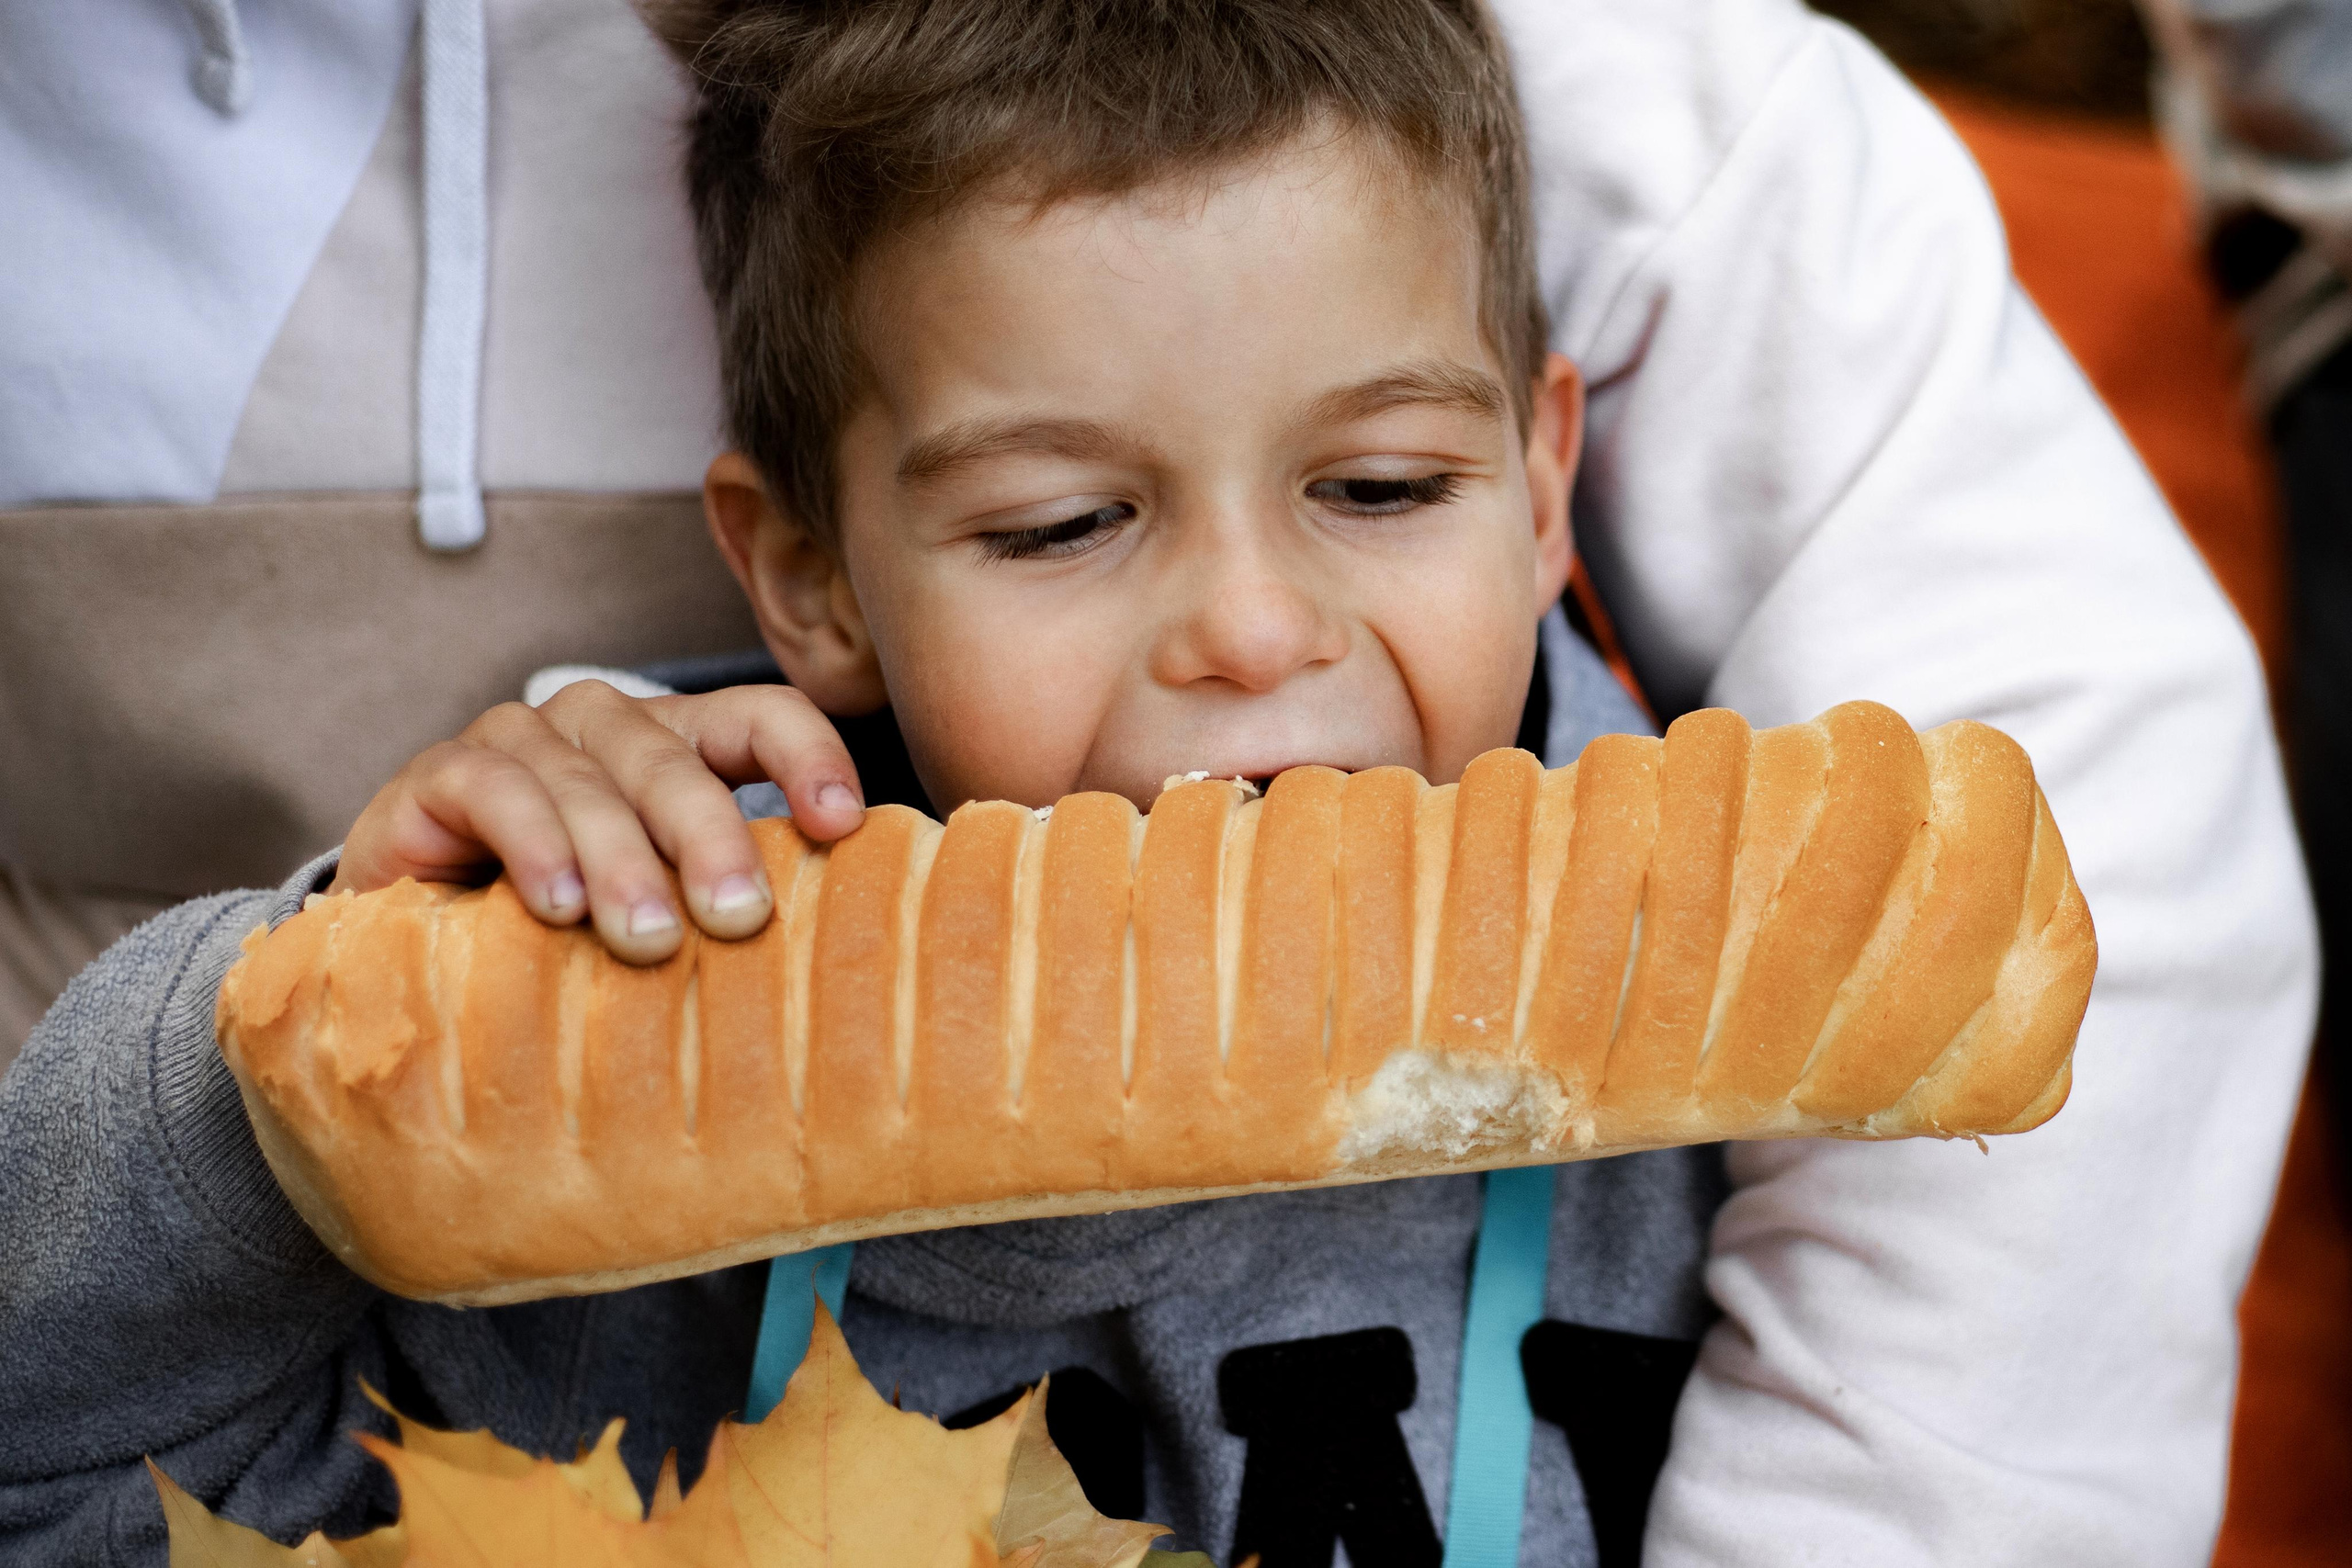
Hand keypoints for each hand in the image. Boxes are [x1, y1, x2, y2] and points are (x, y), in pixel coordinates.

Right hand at [331, 682, 865, 962]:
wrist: (420, 950)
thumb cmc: (565, 936)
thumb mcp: (657, 916)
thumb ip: (719, 909)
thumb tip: (828, 956)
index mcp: (676, 744)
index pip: (761, 716)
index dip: (807, 757)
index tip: (841, 826)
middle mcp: (603, 726)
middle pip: (675, 762)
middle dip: (711, 840)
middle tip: (739, 919)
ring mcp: (521, 739)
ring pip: (589, 784)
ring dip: (622, 863)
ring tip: (649, 939)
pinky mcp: (442, 771)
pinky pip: (495, 791)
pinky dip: (532, 845)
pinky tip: (556, 905)